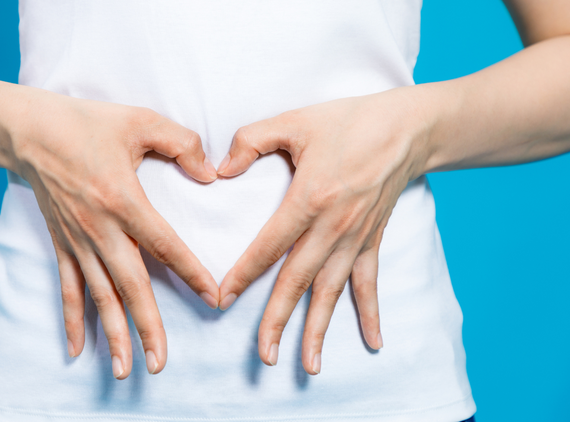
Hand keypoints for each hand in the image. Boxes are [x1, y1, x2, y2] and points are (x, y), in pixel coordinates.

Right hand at [7, 90, 220, 378]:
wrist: (28, 130)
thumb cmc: (86, 123)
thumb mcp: (140, 121)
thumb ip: (182, 144)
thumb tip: (210, 175)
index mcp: (123, 199)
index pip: (165, 245)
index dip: (191, 273)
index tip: (213, 298)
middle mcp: (99, 228)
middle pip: (129, 286)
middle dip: (147, 326)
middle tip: (160, 363)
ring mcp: (77, 240)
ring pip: (99, 295)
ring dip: (113, 334)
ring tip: (126, 369)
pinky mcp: (61, 243)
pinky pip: (68, 287)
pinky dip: (73, 319)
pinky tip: (78, 349)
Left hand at [216, 87, 430, 374]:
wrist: (407, 128)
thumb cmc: (348, 122)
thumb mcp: (294, 121)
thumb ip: (251, 141)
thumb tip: (220, 169)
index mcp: (310, 198)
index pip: (268, 246)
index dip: (243, 274)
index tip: (221, 299)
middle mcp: (334, 226)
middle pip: (299, 281)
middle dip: (279, 320)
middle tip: (264, 355)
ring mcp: (356, 238)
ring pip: (332, 291)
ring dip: (319, 328)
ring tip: (308, 364)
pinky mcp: (373, 240)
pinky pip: (370, 282)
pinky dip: (370, 313)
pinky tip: (373, 342)